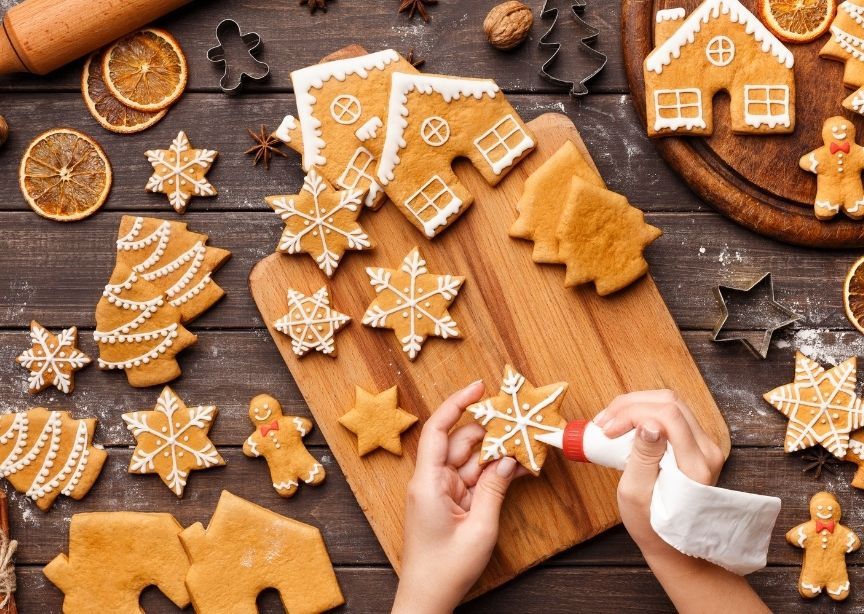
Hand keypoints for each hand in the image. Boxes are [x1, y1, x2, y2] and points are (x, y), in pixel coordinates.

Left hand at [392, 380, 527, 613]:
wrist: (428, 598)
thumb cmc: (445, 568)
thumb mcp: (479, 528)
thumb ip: (495, 489)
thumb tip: (508, 458)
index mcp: (428, 482)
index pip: (438, 430)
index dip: (457, 403)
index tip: (479, 387)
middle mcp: (432, 481)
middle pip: (461, 442)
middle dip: (489, 428)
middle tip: (519, 417)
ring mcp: (442, 492)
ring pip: (472, 460)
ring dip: (496, 451)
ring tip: (526, 441)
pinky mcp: (453, 503)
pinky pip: (475, 479)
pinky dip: (494, 473)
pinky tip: (519, 466)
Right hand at [593, 390, 724, 557]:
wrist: (674, 545)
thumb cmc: (652, 525)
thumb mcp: (637, 494)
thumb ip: (643, 456)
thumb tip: (648, 423)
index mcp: (695, 465)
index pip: (667, 415)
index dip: (632, 413)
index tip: (607, 429)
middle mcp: (707, 450)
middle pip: (669, 402)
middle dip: (630, 405)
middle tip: (603, 422)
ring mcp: (705, 445)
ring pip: (670, 403)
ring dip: (636, 406)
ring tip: (610, 421)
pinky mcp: (697, 444)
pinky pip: (671, 415)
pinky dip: (645, 412)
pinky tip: (625, 424)